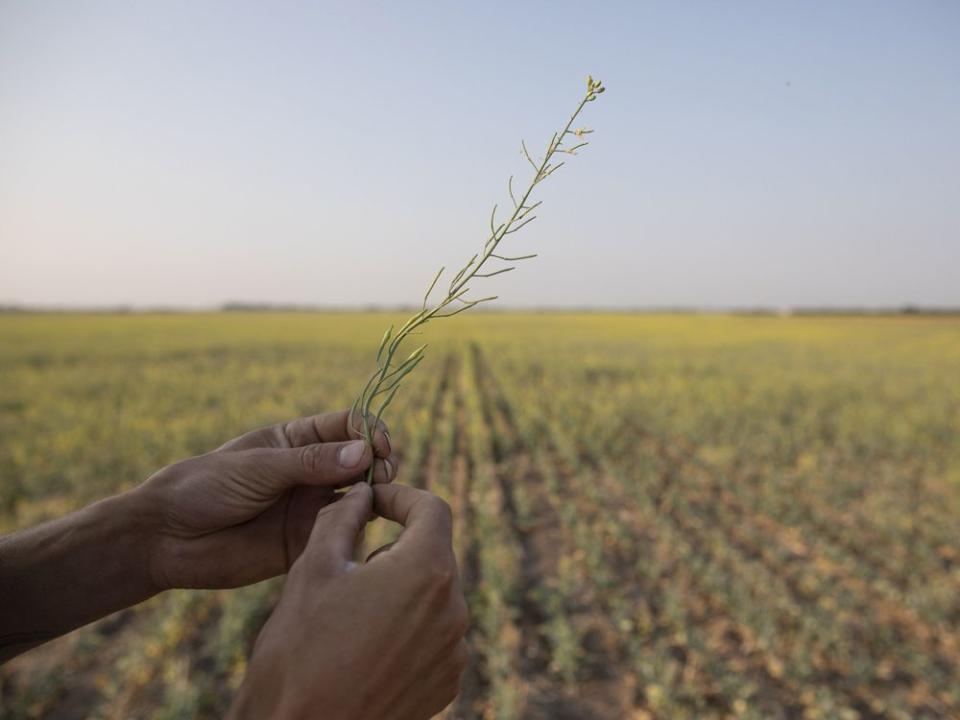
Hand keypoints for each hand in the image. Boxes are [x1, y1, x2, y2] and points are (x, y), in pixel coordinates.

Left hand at [136, 410, 395, 589]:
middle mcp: (310, 472)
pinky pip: (342, 534)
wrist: (166, 539)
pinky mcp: (307, 543)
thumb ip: (311, 462)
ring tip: (374, 501)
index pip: (348, 426)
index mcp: (297, 441)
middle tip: (382, 475)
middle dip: (380, 464)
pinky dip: (357, 530)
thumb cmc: (204, 488)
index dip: (370, 432)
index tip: (380, 445)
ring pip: (360, 497)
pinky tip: (357, 529)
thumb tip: (365, 453)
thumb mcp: (258, 467)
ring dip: (375, 496)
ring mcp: (310, 508)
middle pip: (362, 461)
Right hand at [229, 483, 469, 719]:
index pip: (432, 509)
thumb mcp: (313, 567)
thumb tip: (361, 493)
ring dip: (400, 590)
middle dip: (395, 547)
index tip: (373, 501)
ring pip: (433, 595)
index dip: (400, 497)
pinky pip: (434, 635)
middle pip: (433, 553)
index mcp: (426, 571)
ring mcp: (454, 651)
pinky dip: (407, 628)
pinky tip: (366, 646)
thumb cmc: (299, 651)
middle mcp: (453, 609)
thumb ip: (342, 516)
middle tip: (348, 563)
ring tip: (352, 612)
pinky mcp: (446, 682)